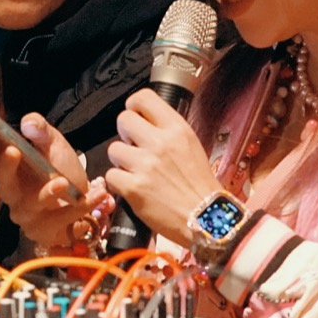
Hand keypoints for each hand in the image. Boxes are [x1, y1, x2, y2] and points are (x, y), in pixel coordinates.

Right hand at [0, 117, 92, 250]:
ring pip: (32, 206)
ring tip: (65, 181)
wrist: (84, 197)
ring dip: (49, 194)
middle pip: (4, 182)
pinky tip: (96, 195)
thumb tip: (29, 123)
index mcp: (11, 166)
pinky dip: (79, 209)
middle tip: (13, 151)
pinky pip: (59, 222)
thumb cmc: (62, 168)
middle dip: (6, 167)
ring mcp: (27, 214)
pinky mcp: (45, 232)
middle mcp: (14, 192)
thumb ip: (42, 131)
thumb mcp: (54, 144)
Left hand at [104, 89, 222, 246]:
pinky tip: (133, 188)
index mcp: (177, 129)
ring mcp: (145, 165)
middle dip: (125, 134)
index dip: (134, 107)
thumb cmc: (199, 185)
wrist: (206, 219)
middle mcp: (160, 143)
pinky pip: (110, 176)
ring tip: (136, 171)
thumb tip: (145, 123)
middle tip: (134, 148)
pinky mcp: (133, 188)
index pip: (143, 98)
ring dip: (121, 161)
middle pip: (123, 119)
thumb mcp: (191, 146)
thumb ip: (168, 132)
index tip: (136, 118)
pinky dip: (118, 183)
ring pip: (113, 149)